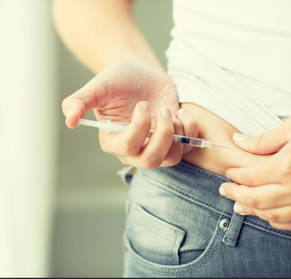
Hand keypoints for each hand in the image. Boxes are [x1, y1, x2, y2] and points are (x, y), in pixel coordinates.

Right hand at [61, 59, 197, 167]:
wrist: (141, 73)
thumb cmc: (118, 79)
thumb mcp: (98, 86)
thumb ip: (79, 101)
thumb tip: (69, 121)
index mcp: (113, 140)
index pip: (127, 147)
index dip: (139, 128)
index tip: (143, 104)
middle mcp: (134, 149)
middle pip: (150, 160)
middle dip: (162, 136)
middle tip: (163, 111)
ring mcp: (155, 146)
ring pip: (171, 158)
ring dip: (177, 134)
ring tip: (171, 112)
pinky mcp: (174, 140)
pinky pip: (187, 147)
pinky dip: (190, 130)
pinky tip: (180, 113)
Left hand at [219, 100, 290, 230]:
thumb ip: (263, 140)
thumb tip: (239, 142)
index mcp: (288, 165)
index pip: (250, 177)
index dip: (235, 175)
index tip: (229, 172)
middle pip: (257, 200)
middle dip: (236, 195)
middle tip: (224, 191)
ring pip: (274, 216)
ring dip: (254, 211)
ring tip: (241, 205)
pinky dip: (278, 221)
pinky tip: (269, 215)